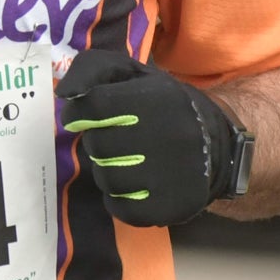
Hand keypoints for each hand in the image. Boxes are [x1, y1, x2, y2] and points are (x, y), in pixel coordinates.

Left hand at [59, 48, 244, 224]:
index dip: (80, 113)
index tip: (89, 117)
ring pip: (108, 179)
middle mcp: (171, 136)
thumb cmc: (161, 105)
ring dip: (109, 171)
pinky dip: (120, 200)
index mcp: (158, 98)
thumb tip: (64, 93)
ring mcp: (174, 175)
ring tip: (130, 160)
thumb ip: (91, 69)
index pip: (94, 106)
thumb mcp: (130, 73)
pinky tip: (137, 184)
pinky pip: (121, 209)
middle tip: (118, 139)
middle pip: (98, 146)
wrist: (214, 144)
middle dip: (99, 142)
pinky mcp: (173, 206)